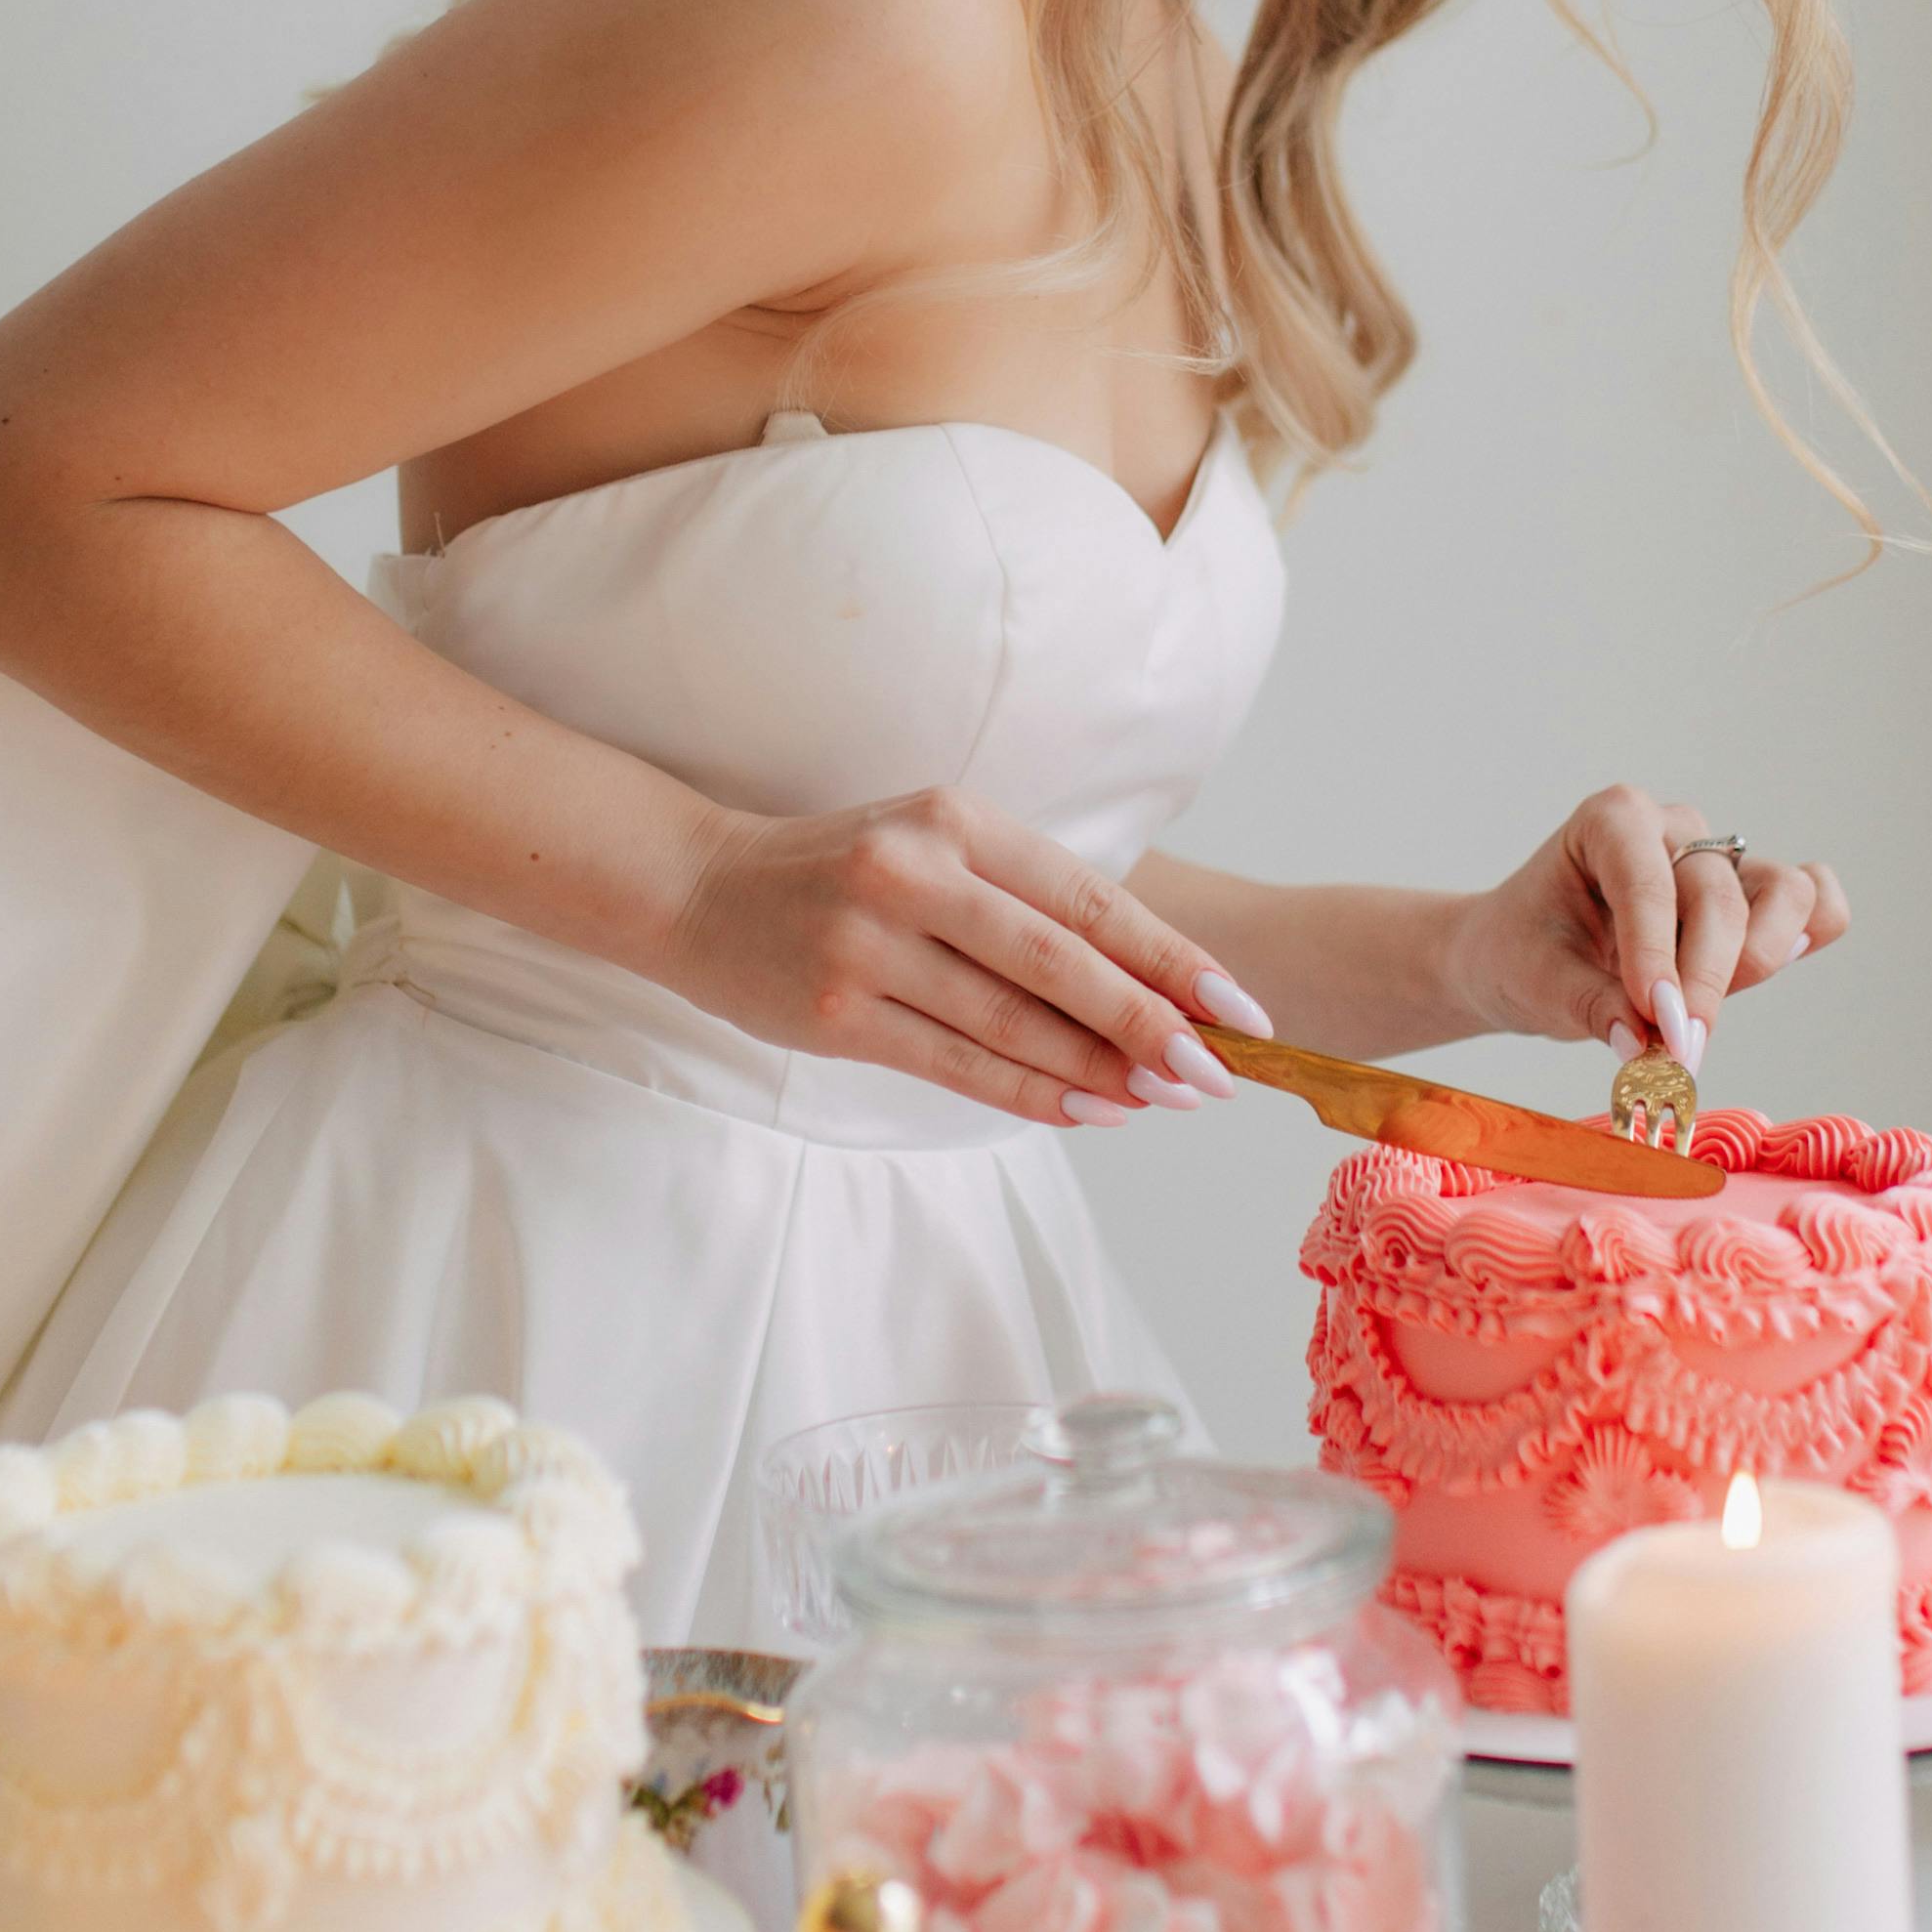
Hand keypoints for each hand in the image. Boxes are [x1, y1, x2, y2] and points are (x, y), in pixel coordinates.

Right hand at [662, 785, 1271, 1125]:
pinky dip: (1030, 1094)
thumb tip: (1143, 975)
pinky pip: (955, 1066)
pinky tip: (1088, 1112)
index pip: (1087, 895)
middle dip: (1152, 1023)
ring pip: (1012, 1023)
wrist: (693, 888)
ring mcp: (871, 947)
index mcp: (954, 818)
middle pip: (1062, 962)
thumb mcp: (929, 842)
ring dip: (1100, 1069)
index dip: (1169, 956)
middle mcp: (915, 874)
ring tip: (1167, 1099)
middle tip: (1220, 1071)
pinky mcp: (838, 1014)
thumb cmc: (837, 870)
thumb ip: (1020, 895)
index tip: (1237, 1004)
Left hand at [1447, 789, 1848, 1059]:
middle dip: (1705, 981)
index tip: (1659, 1027)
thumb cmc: (1524, 951)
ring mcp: (1721, 860)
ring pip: (1787, 894)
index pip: (1649, 883)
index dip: (1658, 958)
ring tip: (1702, 1016)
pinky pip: (1815, 904)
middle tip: (1679, 1053)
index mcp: (1611, 821)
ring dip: (1761, 962)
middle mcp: (1674, 829)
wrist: (1523, 952)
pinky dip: (1808, 938)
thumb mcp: (1535, 981)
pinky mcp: (1752, 898)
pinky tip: (1767, 973)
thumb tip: (1647, 1045)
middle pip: (1720, 897)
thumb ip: (1591, 1008)